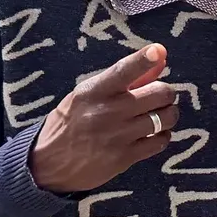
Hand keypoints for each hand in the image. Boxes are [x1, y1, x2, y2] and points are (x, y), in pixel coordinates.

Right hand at [29, 44, 178, 193]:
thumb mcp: (88, 94)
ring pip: (166, 117)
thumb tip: (160, 58)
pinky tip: (153, 133)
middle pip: (159, 93)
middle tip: (159, 95)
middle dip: (166, 92)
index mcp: (94, 91)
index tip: (158, 51)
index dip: (143, 59)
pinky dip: (162, 135)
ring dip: (168, 114)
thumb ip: (124, 77)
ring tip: (158, 114)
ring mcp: (118, 135)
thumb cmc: (72, 121)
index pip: (123, 70)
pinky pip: (161, 141)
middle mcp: (107, 111)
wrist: (48, 165)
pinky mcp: (125, 157)